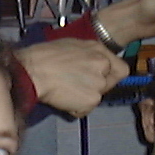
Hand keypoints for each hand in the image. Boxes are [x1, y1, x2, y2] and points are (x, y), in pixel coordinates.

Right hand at [14, 39, 128, 118]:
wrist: (33, 71)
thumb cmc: (45, 56)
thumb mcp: (73, 45)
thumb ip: (89, 55)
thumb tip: (94, 63)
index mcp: (99, 50)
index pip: (121, 69)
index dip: (111, 76)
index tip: (101, 79)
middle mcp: (103, 66)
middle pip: (108, 85)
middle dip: (95, 88)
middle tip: (76, 85)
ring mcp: (99, 84)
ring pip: (97, 97)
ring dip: (84, 98)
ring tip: (65, 91)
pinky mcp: (91, 100)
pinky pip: (86, 109)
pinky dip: (75, 108)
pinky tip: (63, 98)